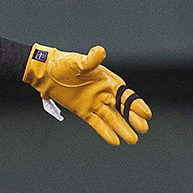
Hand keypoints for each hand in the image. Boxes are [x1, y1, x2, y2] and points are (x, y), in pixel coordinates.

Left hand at [22, 45, 151, 145]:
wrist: (46, 73)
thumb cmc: (64, 64)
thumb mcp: (79, 61)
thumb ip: (91, 60)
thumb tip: (99, 51)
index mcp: (108, 82)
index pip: (126, 95)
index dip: (136, 105)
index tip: (146, 114)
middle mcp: (105, 94)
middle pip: (122, 109)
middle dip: (133, 118)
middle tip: (143, 129)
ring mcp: (95, 104)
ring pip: (112, 119)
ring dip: (122, 129)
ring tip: (133, 140)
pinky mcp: (84, 111)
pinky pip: (97, 124)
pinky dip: (105, 132)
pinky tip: (115, 141)